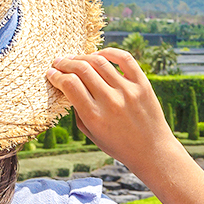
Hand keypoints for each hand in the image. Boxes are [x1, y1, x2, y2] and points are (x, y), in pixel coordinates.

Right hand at [46, 49, 177, 173]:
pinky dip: (109, 51)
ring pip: (99, 61)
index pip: (69, 85)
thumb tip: (67, 87)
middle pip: (81, 69)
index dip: (56, 76)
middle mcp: (111, 101)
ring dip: (83, 57)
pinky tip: (99, 54)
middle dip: (65, 63)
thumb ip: (78, 111)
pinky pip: (124, 58)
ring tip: (76, 59)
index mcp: (95, 116)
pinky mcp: (142, 84)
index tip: (51, 74)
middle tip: (59, 63)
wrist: (152, 151)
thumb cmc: (118, 145)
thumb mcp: (91, 134)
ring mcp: (128, 90)